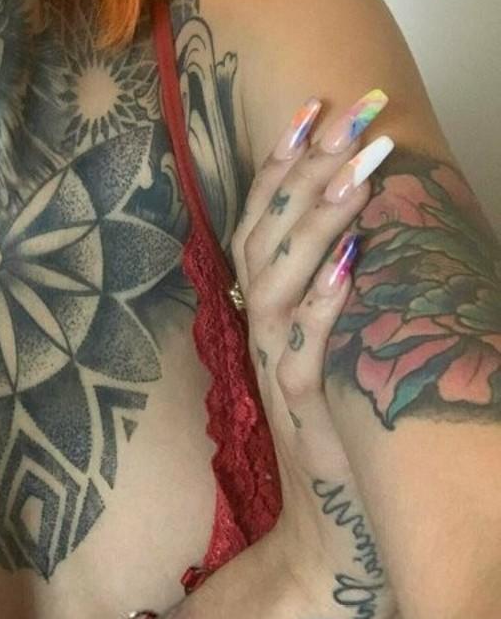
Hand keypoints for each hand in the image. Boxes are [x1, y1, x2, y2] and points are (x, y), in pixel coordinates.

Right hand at [228, 89, 396, 618]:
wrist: (331, 514)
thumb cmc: (337, 411)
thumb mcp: (322, 333)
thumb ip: (325, 275)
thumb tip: (359, 205)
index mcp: (262, 295)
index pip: (263, 210)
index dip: (284, 157)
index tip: (314, 105)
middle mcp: (258, 317)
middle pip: (272, 228)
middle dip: (310, 166)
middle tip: (352, 115)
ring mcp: (273, 357)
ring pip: (281, 273)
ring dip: (320, 218)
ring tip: (360, 168)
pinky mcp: (301, 401)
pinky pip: (306, 340)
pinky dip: (326, 298)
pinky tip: (354, 260)